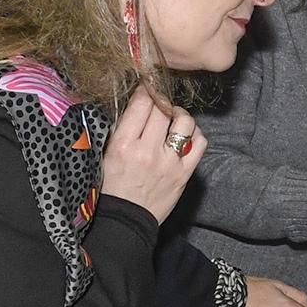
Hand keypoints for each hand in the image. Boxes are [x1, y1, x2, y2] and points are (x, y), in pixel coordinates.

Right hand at [101, 87, 202, 223]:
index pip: (141, 104)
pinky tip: (186, 136)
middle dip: (162, 99)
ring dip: (180, 115)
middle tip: (159, 101)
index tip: (147, 86)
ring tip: (173, 118)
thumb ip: (121, 129)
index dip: (146, 90)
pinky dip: (195, 135)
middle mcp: (148, 151)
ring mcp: (169, 162)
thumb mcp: (106, 154)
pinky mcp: (185, 173)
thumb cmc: (112, 187)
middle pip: (163, 109)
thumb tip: (137, 104)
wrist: (125, 220)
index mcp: (123, 145)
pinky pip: (200, 143)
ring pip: (185, 122)